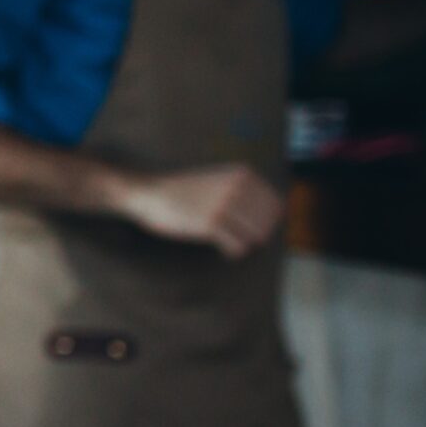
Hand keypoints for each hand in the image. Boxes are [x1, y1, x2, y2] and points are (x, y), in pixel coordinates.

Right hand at [116, 164, 283, 258]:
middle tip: (243, 238)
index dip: (269, 220)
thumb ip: (243, 188)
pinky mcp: (210, 225)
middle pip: (267, 222)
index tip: (256, 228)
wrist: (150, 194)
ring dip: (247, 242)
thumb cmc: (183, 190)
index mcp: (241, 175)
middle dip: (258, 234)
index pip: (275, 204)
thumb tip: (272, 211)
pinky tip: (226, 250)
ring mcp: (223, 206)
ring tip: (234, 243)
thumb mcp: (218, 178)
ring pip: (256, 235)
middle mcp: (236, 188)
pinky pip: (238, 246)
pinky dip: (234, 251)